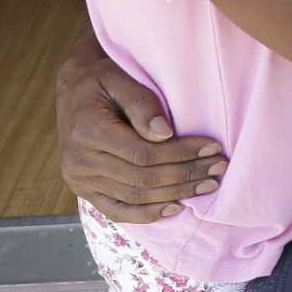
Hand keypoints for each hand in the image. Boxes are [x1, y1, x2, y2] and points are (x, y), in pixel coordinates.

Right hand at [55, 41, 226, 222]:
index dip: (181, 154)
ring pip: (135, 197)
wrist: (73, 89)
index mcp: (87, 131)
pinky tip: (174, 207)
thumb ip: (141, 102)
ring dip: (175, 194)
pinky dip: (147, 214)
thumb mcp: (119, 77)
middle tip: (218, 168)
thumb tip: (165, 133)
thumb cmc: (100, 78)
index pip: (144, 154)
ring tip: (207, 184)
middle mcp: (79, 161)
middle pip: (143, 178)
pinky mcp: (83, 190)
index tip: (212, 148)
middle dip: (186, 175)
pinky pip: (117, 211)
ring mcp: (79, 180)